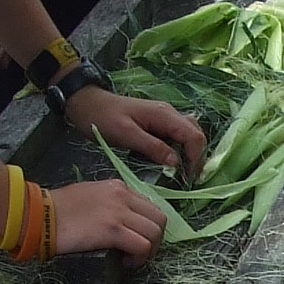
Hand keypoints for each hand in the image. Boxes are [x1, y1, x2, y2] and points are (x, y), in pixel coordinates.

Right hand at [51, 175, 169, 260]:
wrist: (38, 215)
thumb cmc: (56, 209)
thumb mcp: (89, 196)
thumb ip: (108, 203)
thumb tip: (120, 222)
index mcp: (117, 187)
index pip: (150, 206)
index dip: (149, 227)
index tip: (138, 239)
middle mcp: (122, 196)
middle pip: (159, 219)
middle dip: (156, 240)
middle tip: (140, 253)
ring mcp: (118, 212)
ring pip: (155, 233)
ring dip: (149, 251)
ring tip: (132, 260)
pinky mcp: (112, 231)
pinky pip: (143, 245)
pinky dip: (139, 258)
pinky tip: (125, 263)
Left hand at [72, 84, 205, 183]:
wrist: (87, 104)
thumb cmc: (103, 118)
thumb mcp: (126, 134)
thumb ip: (152, 147)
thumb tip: (176, 163)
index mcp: (164, 115)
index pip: (193, 136)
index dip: (196, 158)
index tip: (189, 179)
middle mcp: (169, 114)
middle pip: (195, 134)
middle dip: (196, 157)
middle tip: (188, 179)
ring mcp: (164, 118)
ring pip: (188, 134)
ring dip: (189, 153)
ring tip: (183, 174)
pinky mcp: (157, 124)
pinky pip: (176, 136)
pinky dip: (179, 150)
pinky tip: (171, 164)